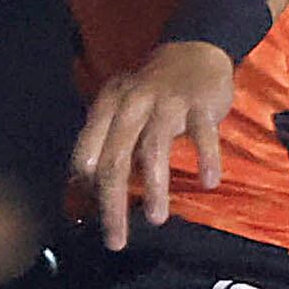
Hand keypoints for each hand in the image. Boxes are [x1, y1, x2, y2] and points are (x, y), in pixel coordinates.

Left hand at [71, 40, 234, 249]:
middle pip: (116, 157)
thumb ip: (107, 142)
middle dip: (113, 202)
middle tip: (115, 240)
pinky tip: (208, 182)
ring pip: (154, 147)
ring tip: (156, 218)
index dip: (87, 187)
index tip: (93, 217)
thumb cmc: (153, 91)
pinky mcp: (200, 103)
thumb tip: (81, 188)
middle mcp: (133, 102)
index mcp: (109, 105)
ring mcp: (168, 102)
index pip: (89, 150)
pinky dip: (206, 158)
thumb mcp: (122, 107)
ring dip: (155, 186)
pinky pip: (203, 134)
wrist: (195, 49)